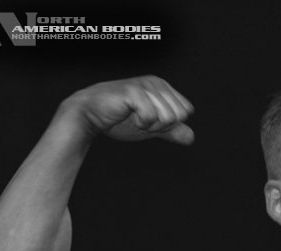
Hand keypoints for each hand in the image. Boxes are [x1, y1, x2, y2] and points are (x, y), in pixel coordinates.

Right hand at [60, 76, 194, 144]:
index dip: (170, 122)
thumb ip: (171, 131)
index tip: (150, 119)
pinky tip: (127, 115)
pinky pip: (152, 117)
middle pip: (180, 115)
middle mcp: (156, 82)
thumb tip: (191, 137)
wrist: (90, 116)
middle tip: (141, 119)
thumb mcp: (151, 127)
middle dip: (161, 125)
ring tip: (133, 116)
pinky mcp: (134, 92)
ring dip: (150, 125)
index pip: (186, 111)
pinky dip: (141, 123)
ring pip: (168, 117)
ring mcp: (145, 86)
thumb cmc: (119, 119)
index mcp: (163, 87)